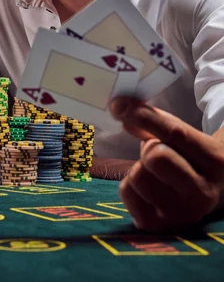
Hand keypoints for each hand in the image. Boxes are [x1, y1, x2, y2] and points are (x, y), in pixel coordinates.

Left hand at [110, 97, 223, 230]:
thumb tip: (118, 108)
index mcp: (214, 161)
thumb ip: (152, 119)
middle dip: (149, 149)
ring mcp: (182, 214)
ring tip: (154, 174)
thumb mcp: (178, 134)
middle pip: (154, 156)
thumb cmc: (184, 157)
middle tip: (157, 154)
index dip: (144, 117)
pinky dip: (129, 186)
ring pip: (137, 175)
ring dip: (139, 168)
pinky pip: (126, 192)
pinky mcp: (159, 226)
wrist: (195, 194)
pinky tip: (146, 189)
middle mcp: (204, 193)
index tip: (121, 106)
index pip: (175, 134)